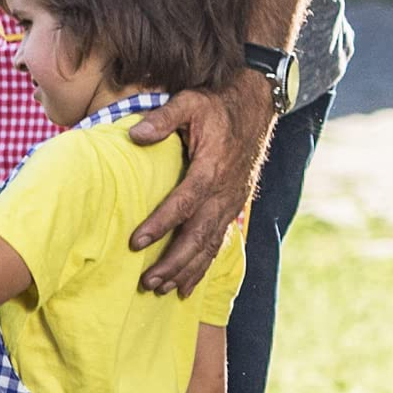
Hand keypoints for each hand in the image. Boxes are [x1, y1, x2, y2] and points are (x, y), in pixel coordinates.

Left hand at [128, 74, 274, 294]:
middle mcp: (225, 190)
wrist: (257, 104)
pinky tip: (185, 288)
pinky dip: (202, 266)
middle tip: (147, 281)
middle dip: (174, 260)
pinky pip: (218, 242)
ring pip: (210, 243)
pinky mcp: (233, 206)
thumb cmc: (217, 103)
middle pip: (199, 233)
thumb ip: (164, 118)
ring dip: (186, 270)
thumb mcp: (191, 102)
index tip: (136, 242)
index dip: (161, 223)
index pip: (185, 201)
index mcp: (212, 166)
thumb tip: (136, 135)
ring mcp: (231, 201)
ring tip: (161, 290)